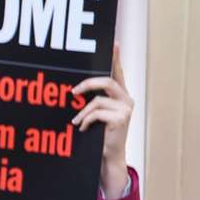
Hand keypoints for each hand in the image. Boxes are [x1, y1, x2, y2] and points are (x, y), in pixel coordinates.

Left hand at [71, 43, 133, 196]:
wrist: (108, 155)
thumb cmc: (99, 134)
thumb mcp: (95, 114)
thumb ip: (92, 100)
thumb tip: (74, 89)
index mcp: (121, 94)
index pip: (118, 72)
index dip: (115, 58)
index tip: (113, 44)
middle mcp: (127, 98)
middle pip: (107, 81)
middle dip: (87, 85)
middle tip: (73, 92)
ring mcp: (126, 108)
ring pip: (98, 100)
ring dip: (82, 112)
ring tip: (76, 121)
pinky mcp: (122, 118)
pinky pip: (97, 113)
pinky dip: (86, 120)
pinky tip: (83, 128)